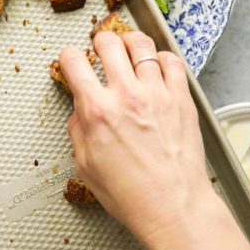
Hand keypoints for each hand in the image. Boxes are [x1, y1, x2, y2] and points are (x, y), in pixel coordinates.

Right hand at [59, 30, 213, 248]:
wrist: (173, 207)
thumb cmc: (131, 194)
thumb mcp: (85, 165)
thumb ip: (78, 130)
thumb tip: (80, 110)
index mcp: (96, 111)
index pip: (74, 62)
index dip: (68, 57)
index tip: (71, 60)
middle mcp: (125, 96)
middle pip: (108, 43)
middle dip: (100, 42)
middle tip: (101, 49)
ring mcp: (157, 94)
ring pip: (141, 45)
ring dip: (130, 43)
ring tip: (128, 49)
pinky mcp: (181, 99)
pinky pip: (172, 61)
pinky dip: (161, 57)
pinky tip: (156, 67)